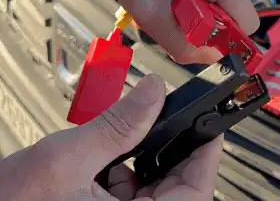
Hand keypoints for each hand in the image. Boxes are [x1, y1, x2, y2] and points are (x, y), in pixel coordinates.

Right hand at [0, 75, 221, 200]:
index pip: (195, 195)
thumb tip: (154, 91)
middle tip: (166, 120)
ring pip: (153, 190)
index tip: (209, 127)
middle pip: (175, 189)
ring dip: (146, 160)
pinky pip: (130, 194)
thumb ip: (118, 125)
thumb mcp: (67, 160)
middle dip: (171, 152)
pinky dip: (126, 171)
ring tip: (132, 136)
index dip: (206, 158)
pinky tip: (111, 155)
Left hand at [110, 0, 258, 63]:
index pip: (246, 23)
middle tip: (179, 7)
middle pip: (236, 12)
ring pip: (230, 2)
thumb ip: (183, 46)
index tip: (196, 30)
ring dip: (206, 6)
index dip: (223, 36)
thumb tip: (214, 58)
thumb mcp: (151, 15)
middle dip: (210, 19)